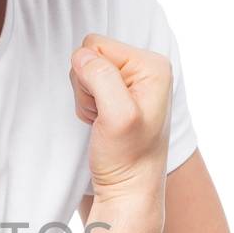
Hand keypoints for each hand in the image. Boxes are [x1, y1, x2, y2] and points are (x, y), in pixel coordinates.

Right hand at [72, 34, 172, 199]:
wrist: (129, 188)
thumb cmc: (128, 158)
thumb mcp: (117, 115)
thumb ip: (101, 77)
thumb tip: (81, 56)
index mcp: (153, 65)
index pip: (97, 44)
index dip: (89, 75)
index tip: (105, 105)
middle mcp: (145, 68)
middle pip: (90, 55)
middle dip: (86, 86)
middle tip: (102, 115)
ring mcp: (132, 81)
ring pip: (84, 71)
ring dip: (86, 98)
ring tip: (103, 120)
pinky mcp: (119, 93)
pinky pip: (87, 85)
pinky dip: (87, 105)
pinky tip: (101, 122)